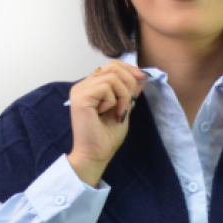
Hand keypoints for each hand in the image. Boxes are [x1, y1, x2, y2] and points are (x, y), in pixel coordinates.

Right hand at [67, 61, 148, 184]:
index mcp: (91, 87)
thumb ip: (129, 93)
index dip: (129, 69)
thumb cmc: (105, 139)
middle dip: (129, 81)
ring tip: (120, 112)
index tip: (142, 79)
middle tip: (131, 100)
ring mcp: (80, 90)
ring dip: (123, 95)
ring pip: (112, 77)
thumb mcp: (124, 110)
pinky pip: (105, 87)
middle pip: (112, 66)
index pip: (111, 66)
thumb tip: (141, 78)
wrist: (95, 156)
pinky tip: (109, 113)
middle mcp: (83, 86)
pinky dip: (114, 100)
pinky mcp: (81, 97)